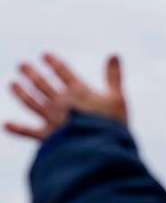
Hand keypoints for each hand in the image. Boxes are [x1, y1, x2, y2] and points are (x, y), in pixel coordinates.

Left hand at [3, 54, 127, 141]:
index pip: (63, 72)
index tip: (44, 55)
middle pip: (43, 84)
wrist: (98, 147)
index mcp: (78, 91)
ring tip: (12, 83)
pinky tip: (5, 124)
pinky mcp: (47, 136)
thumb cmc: (111, 123)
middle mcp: (61, 102)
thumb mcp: (117, 97)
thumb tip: (114, 54)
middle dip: (32, 73)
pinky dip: (17, 129)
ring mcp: (52, 118)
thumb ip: (114, 76)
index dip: (54, 63)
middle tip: (22, 65)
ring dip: (21, 92)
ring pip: (32, 102)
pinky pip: (28, 131)